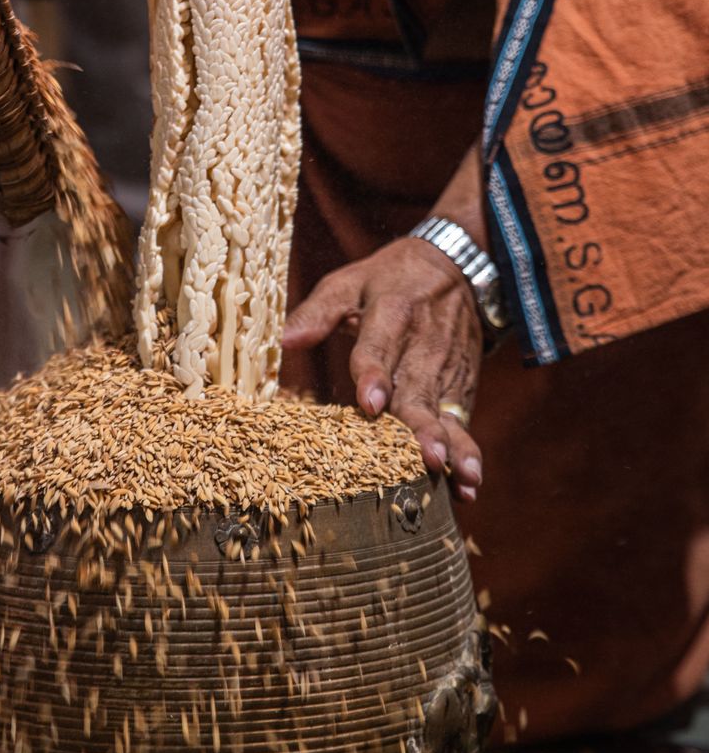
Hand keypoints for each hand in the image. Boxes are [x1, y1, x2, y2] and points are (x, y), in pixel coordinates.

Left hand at [283, 238, 483, 500]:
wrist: (455, 268)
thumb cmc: (388, 280)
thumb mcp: (351, 281)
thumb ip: (319, 311)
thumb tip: (283, 341)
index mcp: (391, 313)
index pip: (380, 347)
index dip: (375, 375)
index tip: (370, 404)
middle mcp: (422, 345)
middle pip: (418, 390)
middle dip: (422, 426)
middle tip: (427, 457)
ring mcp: (445, 370)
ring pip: (446, 412)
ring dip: (453, 446)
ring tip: (458, 477)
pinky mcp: (460, 387)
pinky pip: (463, 422)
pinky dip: (468, 451)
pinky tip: (468, 484)